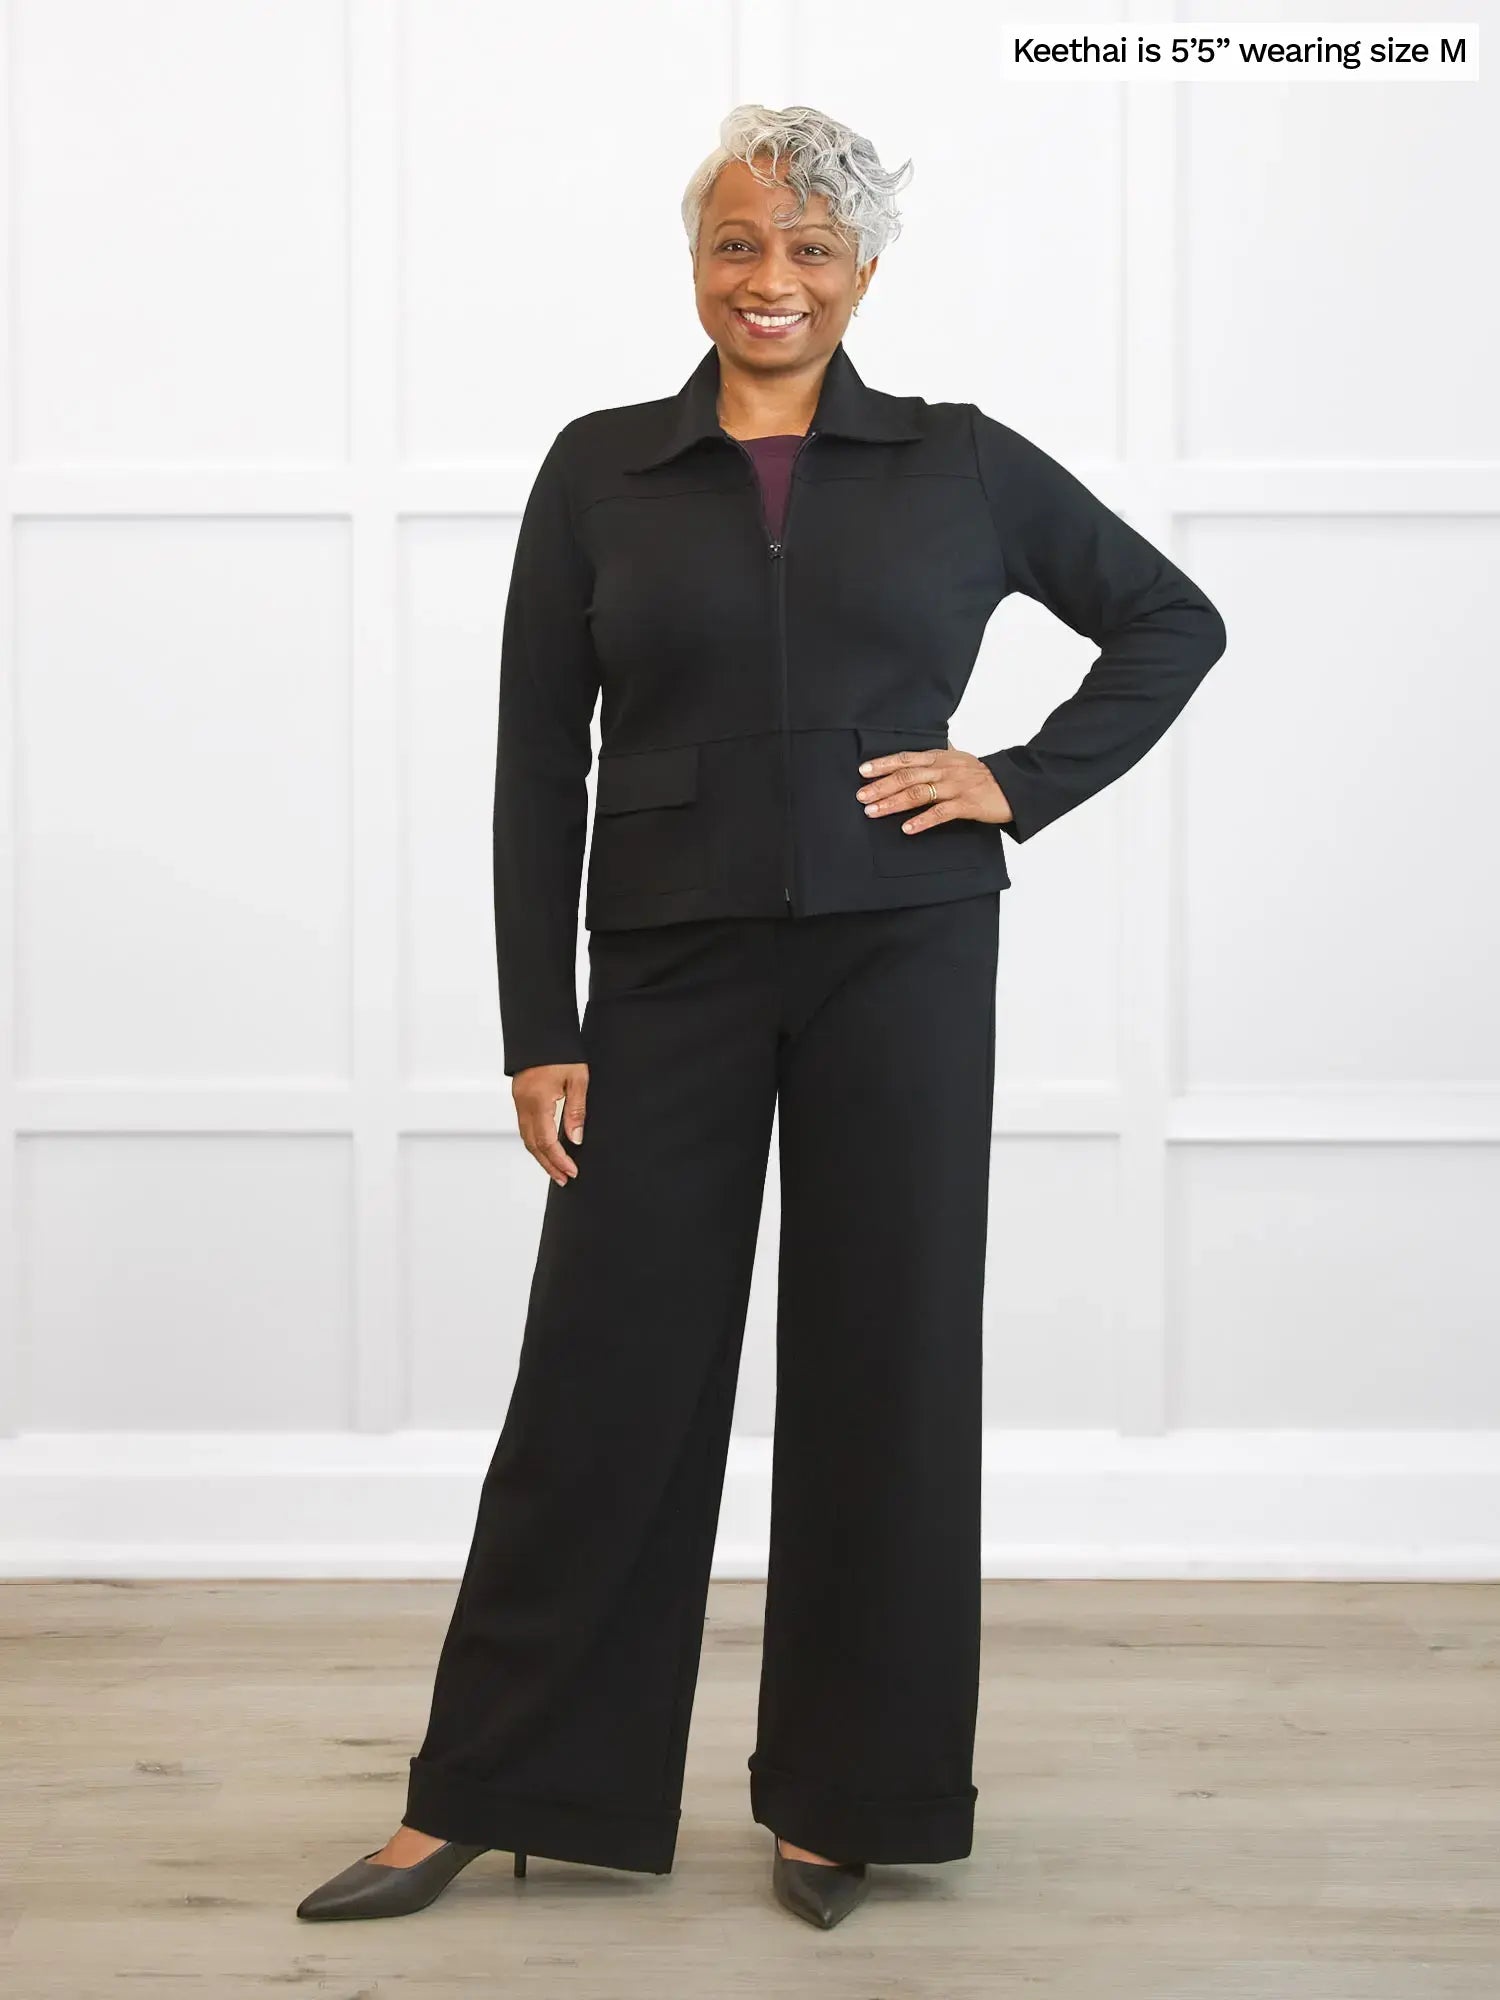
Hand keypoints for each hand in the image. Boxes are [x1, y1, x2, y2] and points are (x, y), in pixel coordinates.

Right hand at [512, 1062, 587, 1185]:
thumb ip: (576, 1111)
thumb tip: (576, 1139)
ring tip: (556, 1169)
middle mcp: (523, 1105)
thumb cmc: (562, 1053)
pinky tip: (546, 1148)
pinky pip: (525, 1127)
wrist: (541, 1033)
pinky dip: (535, 1142)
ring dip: (541, 1156)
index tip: (572, 1172)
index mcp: (537, 1102)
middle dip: (548, 1164)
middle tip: (564, 1179)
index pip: (547, 1141)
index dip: (559, 1160)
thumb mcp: (578, 1080)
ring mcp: (519, 1102)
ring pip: (526, 1138)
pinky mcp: (519, 1098)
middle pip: (533, 1145)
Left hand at [855, 745, 1012, 833]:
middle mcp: (945, 769)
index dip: (883, 764)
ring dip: (893, 803)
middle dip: (881, 786)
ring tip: (874, 811)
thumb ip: (940, 754)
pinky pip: (941, 813)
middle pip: (907, 776)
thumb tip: (925, 748)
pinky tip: (907, 828)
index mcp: (940, 757)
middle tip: (861, 796)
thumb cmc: (984, 774)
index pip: (906, 758)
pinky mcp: (966, 805)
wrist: (1013, 786)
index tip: (863, 771)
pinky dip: (922, 821)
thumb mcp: (959, 758)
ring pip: (919, 793)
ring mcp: (955, 787)